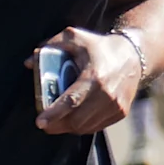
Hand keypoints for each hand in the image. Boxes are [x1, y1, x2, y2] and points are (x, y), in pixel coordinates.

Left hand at [32, 25, 148, 135]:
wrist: (134, 56)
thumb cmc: (100, 47)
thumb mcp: (75, 38)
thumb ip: (51, 46)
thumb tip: (29, 63)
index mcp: (95, 77)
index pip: (71, 102)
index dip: (53, 114)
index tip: (39, 122)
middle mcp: (108, 95)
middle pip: (76, 120)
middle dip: (56, 124)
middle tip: (44, 123)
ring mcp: (116, 106)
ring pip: (85, 127)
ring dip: (68, 127)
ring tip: (57, 121)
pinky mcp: (121, 113)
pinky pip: (96, 126)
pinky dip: (82, 126)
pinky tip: (74, 118)